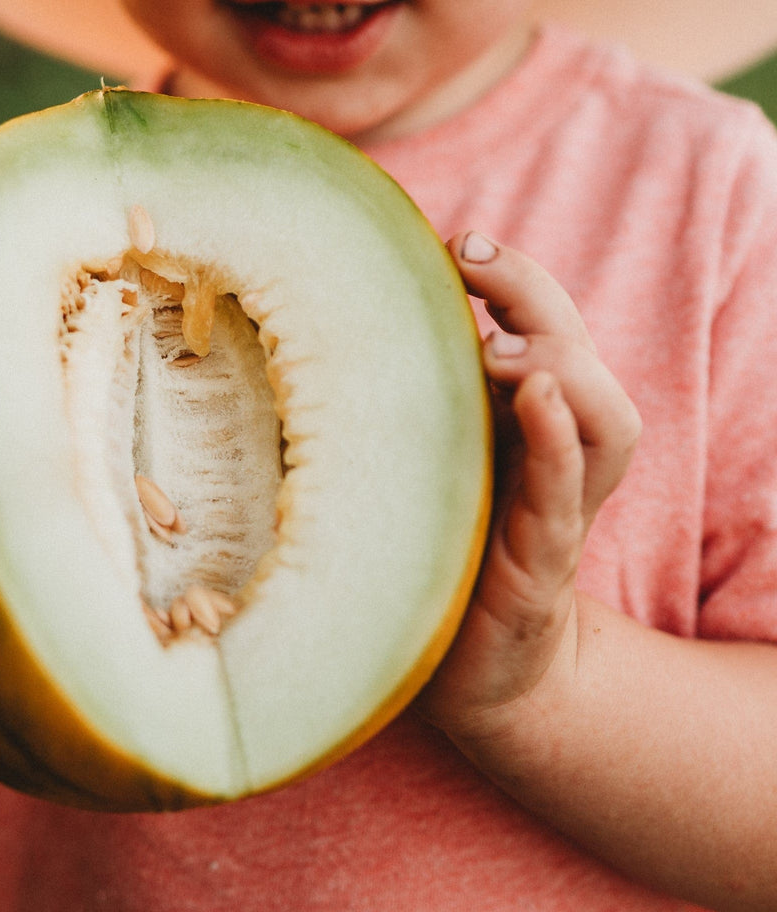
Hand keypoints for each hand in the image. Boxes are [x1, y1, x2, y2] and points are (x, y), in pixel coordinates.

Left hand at [418, 232, 640, 754]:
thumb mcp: (409, 468)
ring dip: (555, 360)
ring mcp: (557, 505)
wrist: (466, 672)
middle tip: (469, 252)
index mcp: (516, 423)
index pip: (540, 325)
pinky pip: (567, 490)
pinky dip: (558, 440)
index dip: (511, 276)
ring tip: (499, 338)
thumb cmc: (426, 559)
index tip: (455, 239)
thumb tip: (309, 341)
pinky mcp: (545, 559)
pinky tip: (534, 397)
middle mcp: (551, 453)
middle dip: (530, 292)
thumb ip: (391, 409)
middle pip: (575, 350)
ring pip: (602, 413)